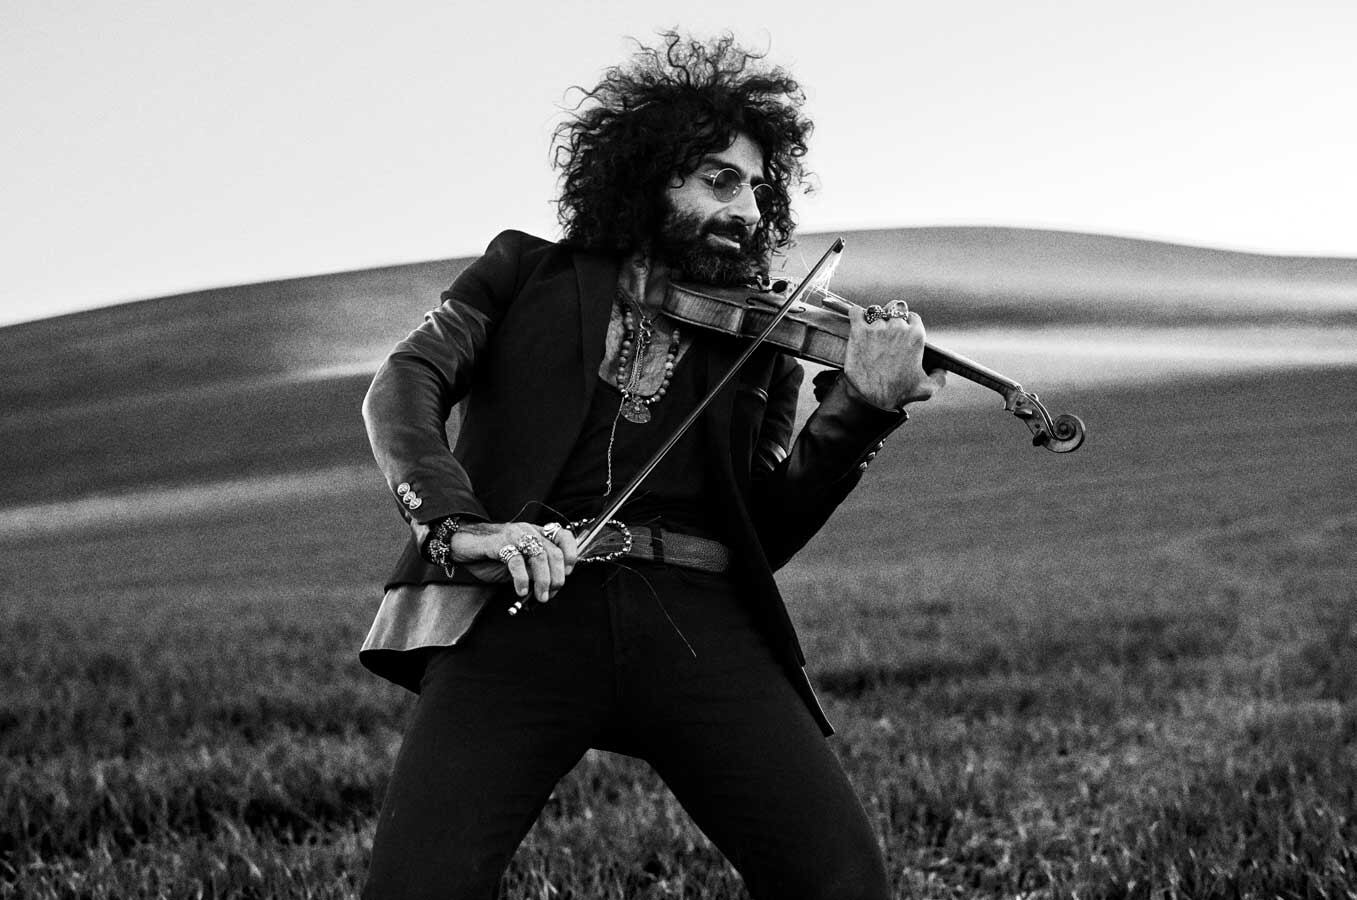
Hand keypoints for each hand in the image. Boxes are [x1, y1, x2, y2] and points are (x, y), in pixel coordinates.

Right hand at [448, 521, 578, 604]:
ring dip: (543, 580)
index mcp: (536, 533)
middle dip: (557, 577)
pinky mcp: (498, 543)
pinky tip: (521, 590)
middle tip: (551, 593)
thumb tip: (553, 587)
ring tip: (540, 596)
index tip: (568, 574)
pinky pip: (516, 561)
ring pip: (539, 556)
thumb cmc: (492, 556)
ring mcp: (514, 535)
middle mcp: (528, 531)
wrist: (463, 546)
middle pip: (554, 552)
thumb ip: (536, 570)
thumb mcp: (520, 564)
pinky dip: (522, 578)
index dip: (571, 555)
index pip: (564, 536)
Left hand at [821, 297, 945, 407]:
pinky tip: (857, 320)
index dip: (906, 323)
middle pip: (895, 309)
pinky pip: (856, 312)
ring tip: (870, 327)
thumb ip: (939, 379)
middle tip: (884, 327)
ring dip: (872, 317)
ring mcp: (878, 328)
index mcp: (916, 336)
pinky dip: (856, 314)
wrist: (871, 398)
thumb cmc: (899, 394)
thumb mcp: (926, 389)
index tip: (900, 330)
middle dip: (890, 316)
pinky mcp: (859, 331)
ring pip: (875, 311)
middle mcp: (898, 328)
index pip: (912, 317)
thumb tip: (943, 371)